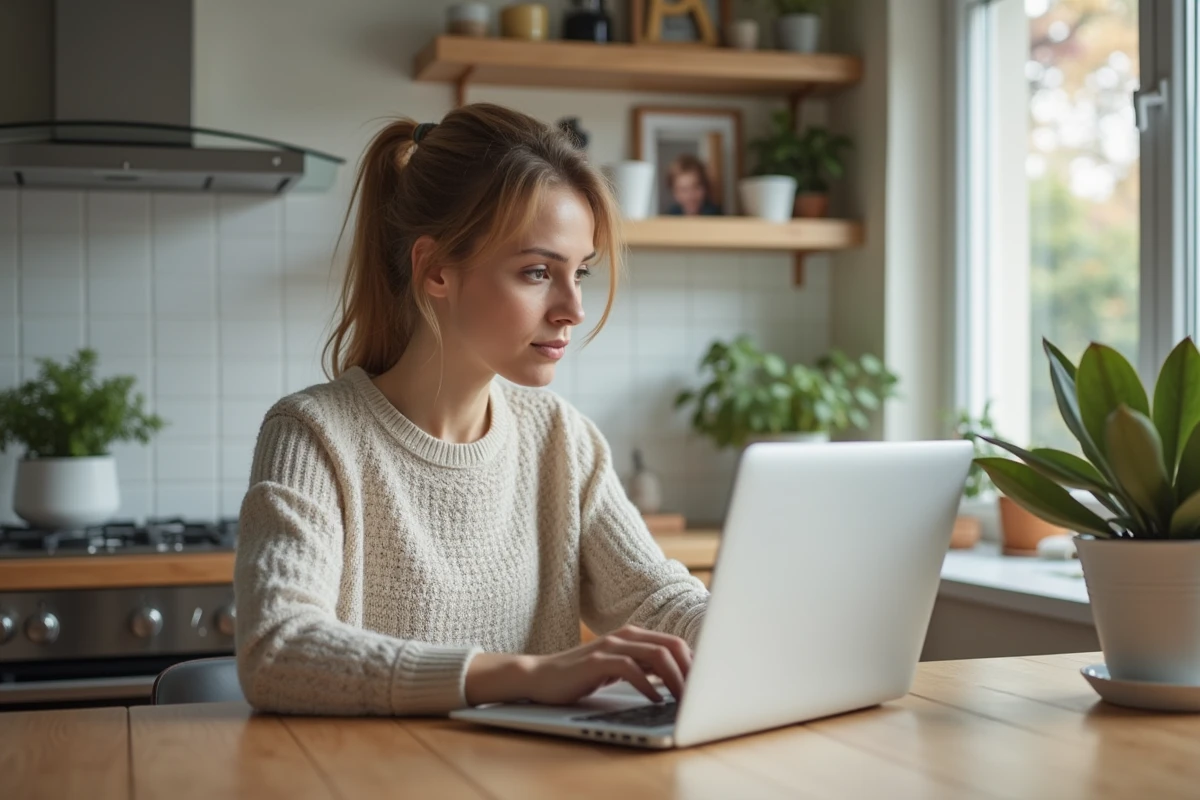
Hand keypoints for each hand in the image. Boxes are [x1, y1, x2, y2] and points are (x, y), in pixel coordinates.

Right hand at [464, 625, 691, 706]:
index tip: (707, 684)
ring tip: (683, 701)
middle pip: (672, 646)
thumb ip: (646, 668)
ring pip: (656, 656)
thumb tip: (680, 679)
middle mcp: (626, 636)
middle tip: (700, 695)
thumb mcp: (620, 668)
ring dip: (675, 680)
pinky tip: (654, 700)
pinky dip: (647, 686)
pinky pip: (630, 669)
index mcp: (634, 635)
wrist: (542, 677)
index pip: (675, 643)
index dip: (695, 663)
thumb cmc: (583, 675)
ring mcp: (611, 646)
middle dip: (691, 671)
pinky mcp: (597, 661)